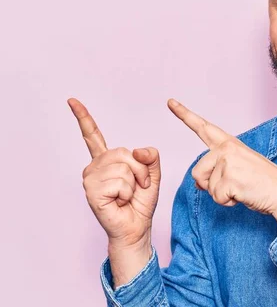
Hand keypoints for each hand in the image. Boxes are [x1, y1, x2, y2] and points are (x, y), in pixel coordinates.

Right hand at [68, 98, 160, 249]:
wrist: (136, 227)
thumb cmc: (140, 203)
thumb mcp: (151, 175)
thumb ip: (150, 157)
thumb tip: (138, 150)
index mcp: (106, 161)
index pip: (93, 135)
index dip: (83, 117)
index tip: (72, 101)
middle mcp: (94, 167)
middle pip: (124, 152)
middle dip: (140, 170)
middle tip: (137, 186)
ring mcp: (90, 179)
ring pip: (124, 167)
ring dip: (134, 183)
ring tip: (127, 195)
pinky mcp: (91, 192)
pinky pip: (120, 182)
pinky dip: (127, 193)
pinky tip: (119, 202)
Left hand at [168, 99, 276, 227]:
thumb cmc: (263, 183)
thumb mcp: (238, 169)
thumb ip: (217, 169)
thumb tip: (199, 182)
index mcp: (230, 143)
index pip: (203, 127)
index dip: (184, 115)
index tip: (170, 102)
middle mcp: (227, 148)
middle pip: (197, 172)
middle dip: (209, 185)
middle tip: (234, 185)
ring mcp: (228, 161)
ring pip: (206, 186)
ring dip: (221, 195)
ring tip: (241, 188)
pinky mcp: (229, 178)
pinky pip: (216, 198)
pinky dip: (228, 202)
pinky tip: (243, 194)